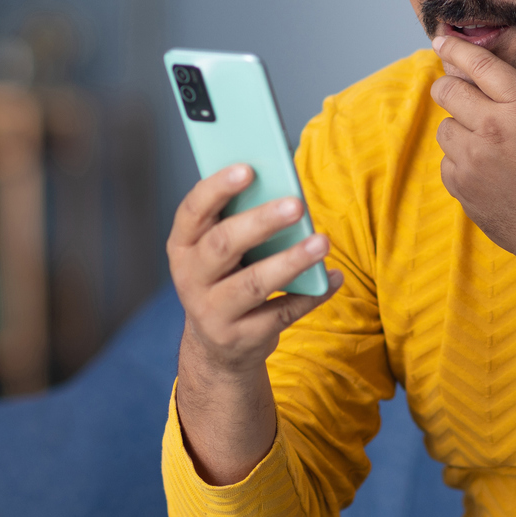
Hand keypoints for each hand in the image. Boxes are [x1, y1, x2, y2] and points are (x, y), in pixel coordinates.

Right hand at [167, 165, 341, 375]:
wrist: (217, 346)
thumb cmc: (225, 279)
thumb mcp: (218, 251)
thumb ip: (238, 221)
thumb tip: (285, 190)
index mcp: (183, 246)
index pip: (193, 211)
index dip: (217, 188)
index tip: (248, 169)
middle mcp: (190, 278)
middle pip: (224, 245)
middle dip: (261, 222)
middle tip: (296, 205)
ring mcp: (213, 312)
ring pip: (254, 283)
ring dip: (291, 261)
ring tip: (322, 242)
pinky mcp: (241, 337)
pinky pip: (281, 313)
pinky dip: (310, 295)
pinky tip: (332, 277)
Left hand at [429, 34, 515, 273]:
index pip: (478, 65)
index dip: (455, 48)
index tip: (442, 40)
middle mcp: (493, 131)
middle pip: (446, 90)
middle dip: (449, 85)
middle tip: (461, 90)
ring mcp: (473, 162)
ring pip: (445, 127)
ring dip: (459, 126)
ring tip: (488, 140)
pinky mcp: (463, 188)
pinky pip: (446, 161)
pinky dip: (460, 160)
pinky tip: (488, 169)